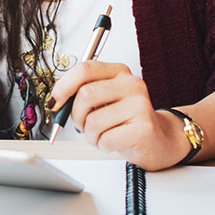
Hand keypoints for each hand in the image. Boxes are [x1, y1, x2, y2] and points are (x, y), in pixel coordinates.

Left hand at [49, 62, 188, 169]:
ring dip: (90, 135)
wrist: (159, 140)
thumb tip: (57, 100)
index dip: (63, 86)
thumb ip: (82, 94)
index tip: (55, 102)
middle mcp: (131, 84)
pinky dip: (102, 145)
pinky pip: (106, 139)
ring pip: (93, 121)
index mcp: (119, 72)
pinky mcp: (144, 127)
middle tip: (82, 125)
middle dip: (76, 116)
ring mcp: (140, 104)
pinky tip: (113, 143)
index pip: (84, 69)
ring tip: (101, 135)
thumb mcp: (104, 100)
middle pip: (85, 95)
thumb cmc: (127, 120)